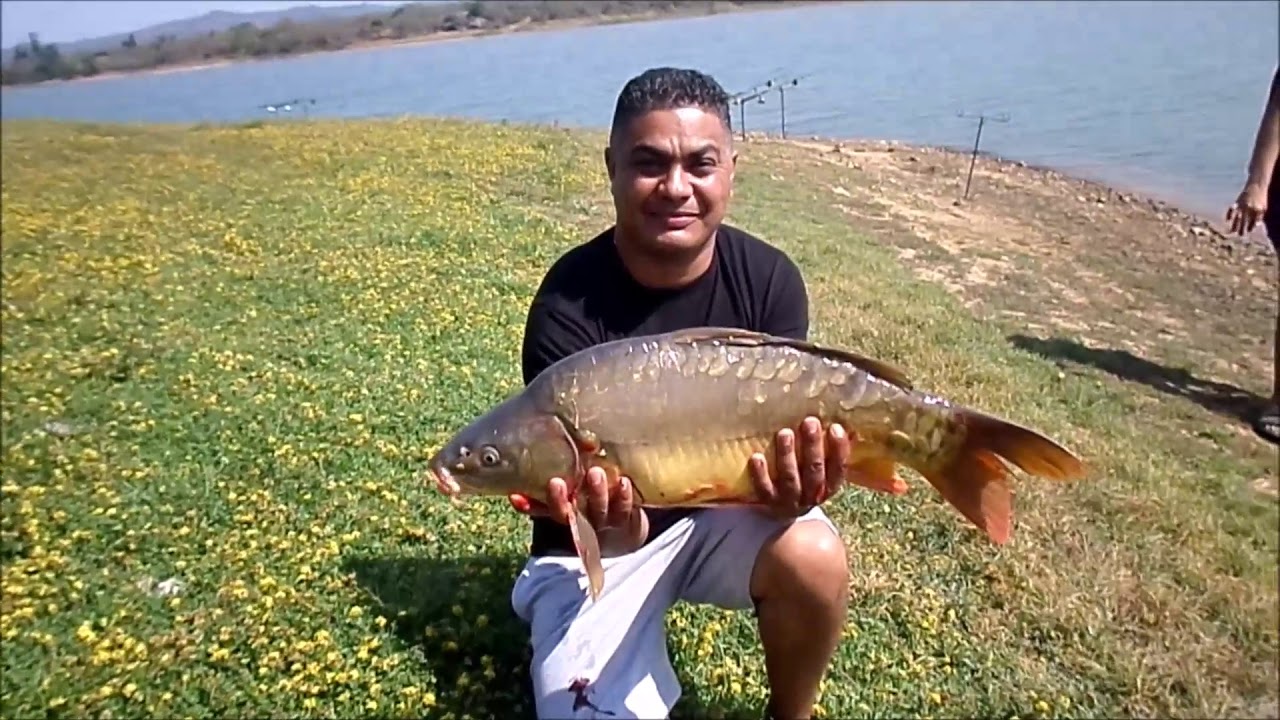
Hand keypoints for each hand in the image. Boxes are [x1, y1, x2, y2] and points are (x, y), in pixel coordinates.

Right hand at [508, 467, 648, 553]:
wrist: (624, 529)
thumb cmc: (589, 502)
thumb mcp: (568, 496)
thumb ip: (547, 489)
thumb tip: (517, 478)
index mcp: (564, 514)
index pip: (544, 510)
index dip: (530, 505)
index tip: (517, 493)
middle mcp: (582, 520)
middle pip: (569, 514)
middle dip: (560, 500)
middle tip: (555, 482)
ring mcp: (605, 520)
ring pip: (598, 510)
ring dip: (595, 494)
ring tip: (594, 473)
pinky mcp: (627, 517)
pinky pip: (625, 509)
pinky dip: (624, 496)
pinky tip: (623, 482)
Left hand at [749, 417, 851, 518]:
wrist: (784, 512)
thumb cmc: (805, 478)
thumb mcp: (822, 470)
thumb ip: (828, 451)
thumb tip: (841, 421)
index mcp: (829, 486)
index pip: (839, 468)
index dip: (839, 449)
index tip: (835, 428)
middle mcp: (812, 495)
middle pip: (815, 471)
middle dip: (812, 446)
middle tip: (809, 422)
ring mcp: (790, 500)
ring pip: (790, 479)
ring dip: (787, 456)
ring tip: (785, 433)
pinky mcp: (770, 502)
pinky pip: (765, 489)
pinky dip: (761, 474)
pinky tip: (757, 457)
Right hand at [1226, 182, 1267, 235]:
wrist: (1257, 185)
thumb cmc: (1261, 197)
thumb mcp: (1264, 207)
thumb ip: (1260, 216)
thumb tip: (1256, 225)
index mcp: (1257, 210)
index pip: (1253, 222)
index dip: (1251, 227)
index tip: (1249, 230)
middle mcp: (1249, 208)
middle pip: (1244, 221)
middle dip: (1242, 229)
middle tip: (1240, 235)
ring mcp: (1242, 205)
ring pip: (1237, 217)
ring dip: (1234, 225)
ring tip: (1232, 231)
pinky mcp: (1237, 202)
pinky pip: (1231, 209)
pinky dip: (1229, 214)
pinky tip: (1227, 220)